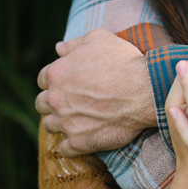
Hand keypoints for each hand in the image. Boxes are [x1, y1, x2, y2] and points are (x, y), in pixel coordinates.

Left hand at [35, 29, 155, 155]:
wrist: (146, 90)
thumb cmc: (124, 61)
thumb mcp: (99, 39)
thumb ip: (75, 43)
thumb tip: (58, 48)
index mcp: (56, 74)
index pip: (43, 79)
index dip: (55, 81)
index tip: (67, 84)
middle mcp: (56, 99)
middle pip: (42, 104)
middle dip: (53, 102)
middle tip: (71, 102)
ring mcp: (66, 122)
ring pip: (50, 126)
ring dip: (60, 123)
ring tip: (76, 120)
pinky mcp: (80, 142)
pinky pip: (65, 149)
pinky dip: (71, 145)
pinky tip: (82, 138)